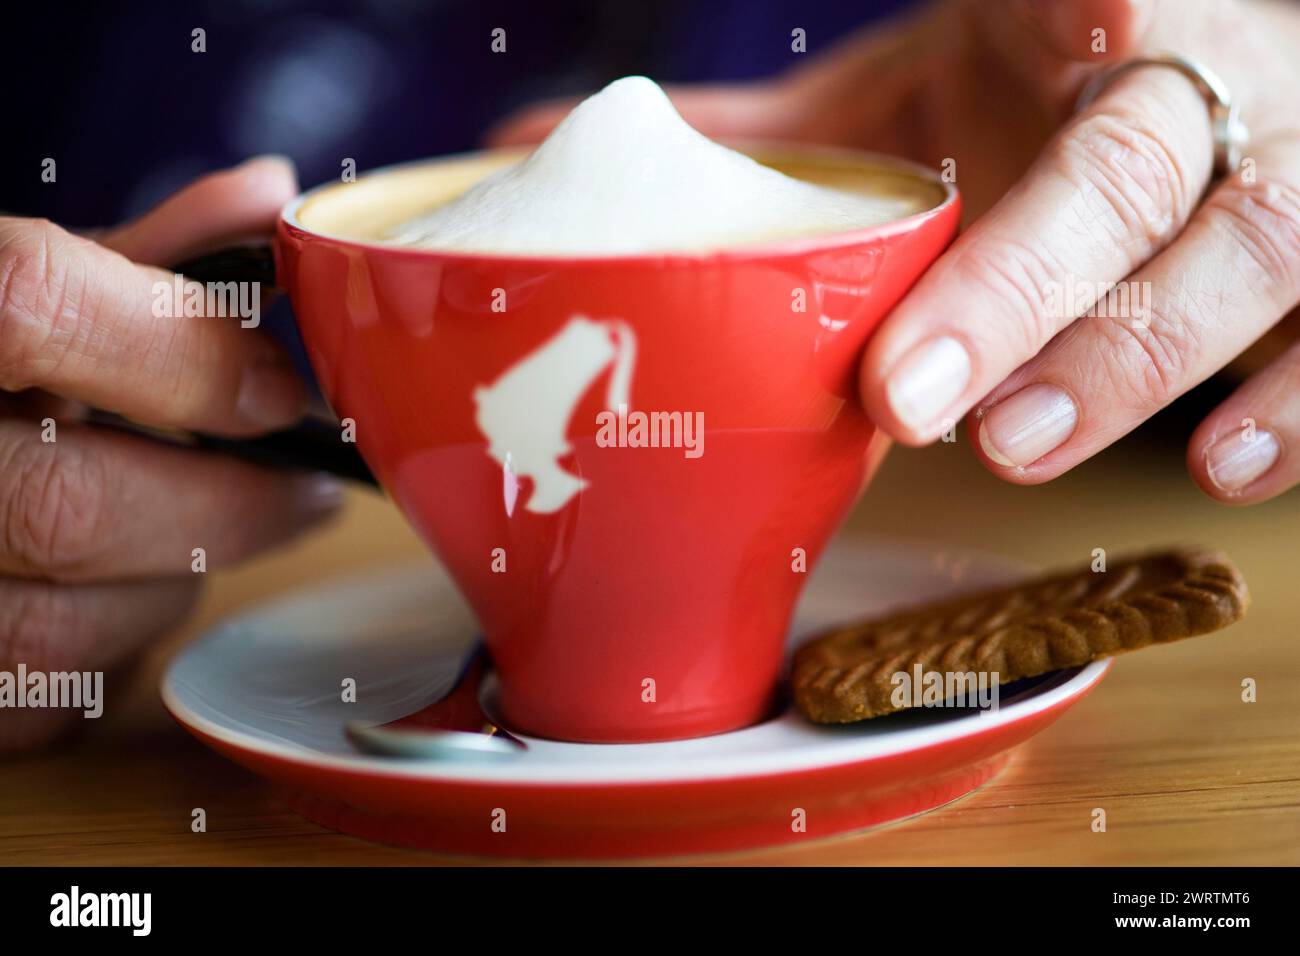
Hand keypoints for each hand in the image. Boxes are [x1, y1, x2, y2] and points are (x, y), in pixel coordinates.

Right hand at [0, 157, 340, 751]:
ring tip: (205, 538)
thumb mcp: (10, 285)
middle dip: (228, 506)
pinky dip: (110, 653)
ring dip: (173, 585)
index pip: (30, 303)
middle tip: (305, 492)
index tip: (277, 389)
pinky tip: (122, 597)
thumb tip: (267, 198)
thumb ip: (133, 254)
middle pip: (69, 504)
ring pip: (62, 626)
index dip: (180, 349)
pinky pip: (39, 707)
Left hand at [491, 0, 1299, 504]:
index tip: (904, 320)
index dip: (1000, 203)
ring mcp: (1294, 164)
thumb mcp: (911, 78)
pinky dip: (1299, 410)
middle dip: (1037, 298)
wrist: (1197, 35)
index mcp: (1101, 13)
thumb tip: (543, 132)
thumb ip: (764, 126)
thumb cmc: (1038, 71)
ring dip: (1142, 365)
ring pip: (1261, 258)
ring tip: (1023, 450)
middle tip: (920, 402)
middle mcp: (1211, 79)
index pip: (1077, 56)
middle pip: (1144, 180)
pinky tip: (1221, 471)